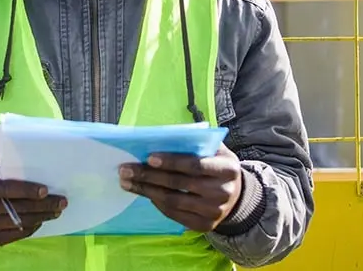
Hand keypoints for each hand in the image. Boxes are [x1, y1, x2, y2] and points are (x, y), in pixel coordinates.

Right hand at [0, 170, 66, 245]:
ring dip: (41, 216)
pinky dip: (31, 227)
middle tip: (61, 201)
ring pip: (19, 222)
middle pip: (16, 207)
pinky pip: (16, 234)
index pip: (4, 189)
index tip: (45, 190)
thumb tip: (34, 167)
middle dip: (42, 205)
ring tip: (56, 211)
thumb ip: (4, 170)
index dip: (26, 190)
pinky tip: (41, 219)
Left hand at [118, 143, 241, 232]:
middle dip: (149, 176)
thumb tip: (162, 137)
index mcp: (227, 169)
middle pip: (179, 184)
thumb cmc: (218, 165)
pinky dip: (156, 203)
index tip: (148, 157)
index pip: (195, 165)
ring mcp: (213, 212)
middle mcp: (222, 193)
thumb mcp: (216, 150)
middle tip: (126, 170)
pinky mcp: (204, 226)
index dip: (171, 162)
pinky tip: (144, 192)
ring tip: (127, 182)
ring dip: (146, 190)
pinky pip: (174, 214)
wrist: (236, 195)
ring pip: (173, 201)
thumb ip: (196, 143)